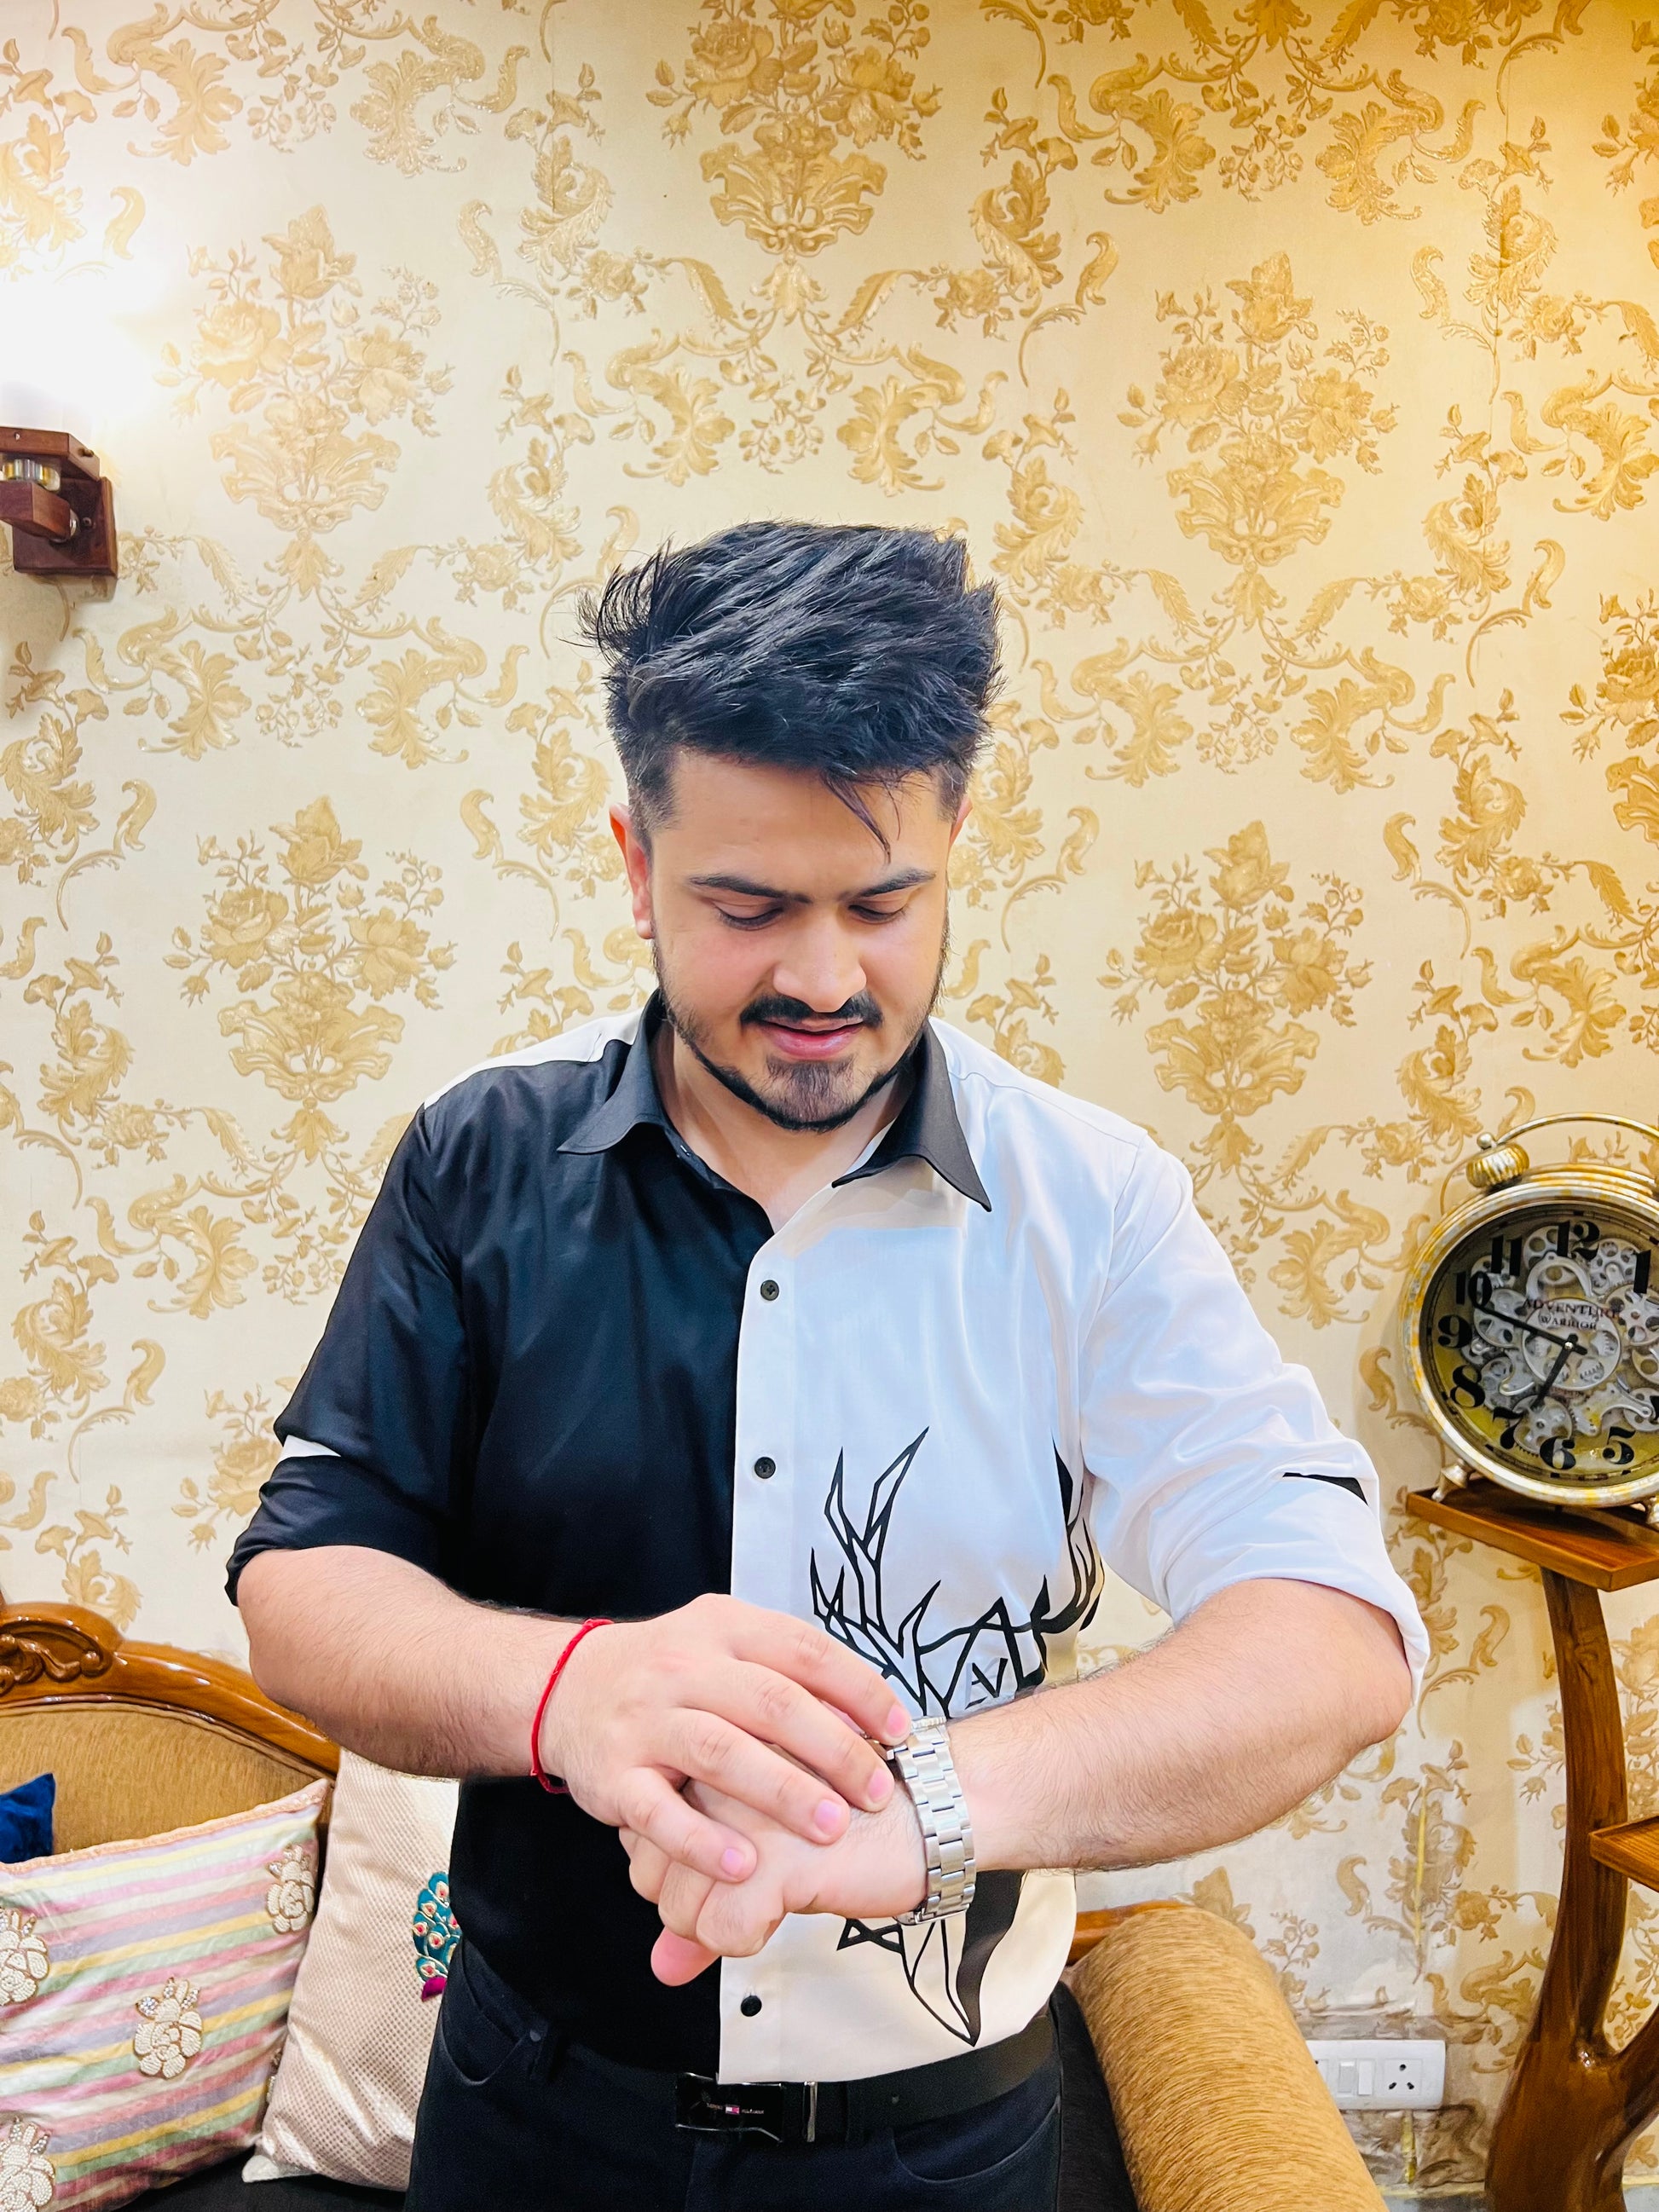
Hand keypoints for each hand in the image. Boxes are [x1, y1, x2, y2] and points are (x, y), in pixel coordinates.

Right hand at [538, 1595, 910, 1888]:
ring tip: (832, 1828)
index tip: (900, 1730)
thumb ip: (786, 1669)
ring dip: (781, 1791)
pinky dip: (702, 1840)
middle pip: (769, 1701)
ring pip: (719, 1751)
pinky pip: (658, 1811)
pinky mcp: (613, 1776)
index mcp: (721, 1629)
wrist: (566, 1686)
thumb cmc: (669, 1673)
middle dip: (832, 1748)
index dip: (857, 1689)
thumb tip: (868, 1712)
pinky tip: (745, 1866)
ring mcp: (645, 1721)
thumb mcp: (724, 1643)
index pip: (802, 1649)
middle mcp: (682, 1667)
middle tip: (877, 1791)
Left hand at [622, 1775, 927, 1984]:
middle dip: (699, 1908)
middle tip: (757, 1889)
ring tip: (775, 1896)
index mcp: (713, 1759)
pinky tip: (786, 1909)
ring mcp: (742, 1815)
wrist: (928, 1810)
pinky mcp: (775, 1857)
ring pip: (681, 1910)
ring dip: (725, 1925)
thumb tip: (663, 1967)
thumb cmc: (852, 1826)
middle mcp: (717, 1779)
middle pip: (652, 1880)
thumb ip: (704, 1906)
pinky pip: (723, 1930)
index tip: (735, 1869)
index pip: (643, 1844)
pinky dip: (749, 1939)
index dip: (684, 1878)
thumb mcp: (763, 1859)